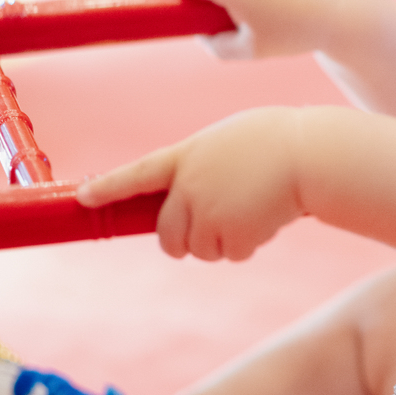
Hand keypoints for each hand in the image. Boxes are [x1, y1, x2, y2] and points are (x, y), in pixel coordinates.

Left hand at [77, 107, 304, 260]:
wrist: (312, 155)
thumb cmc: (283, 140)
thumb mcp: (233, 140)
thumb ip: (206, 163)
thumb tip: (196, 196)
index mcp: (188, 155)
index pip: (137, 174)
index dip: (108, 186)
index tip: (83, 197)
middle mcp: (190, 186)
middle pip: (167, 233)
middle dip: (184, 241)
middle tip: (209, 233)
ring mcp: (208, 212)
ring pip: (200, 248)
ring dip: (224, 241)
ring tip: (255, 212)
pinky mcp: (231, 235)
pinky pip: (232, 254)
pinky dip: (250, 244)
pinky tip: (269, 218)